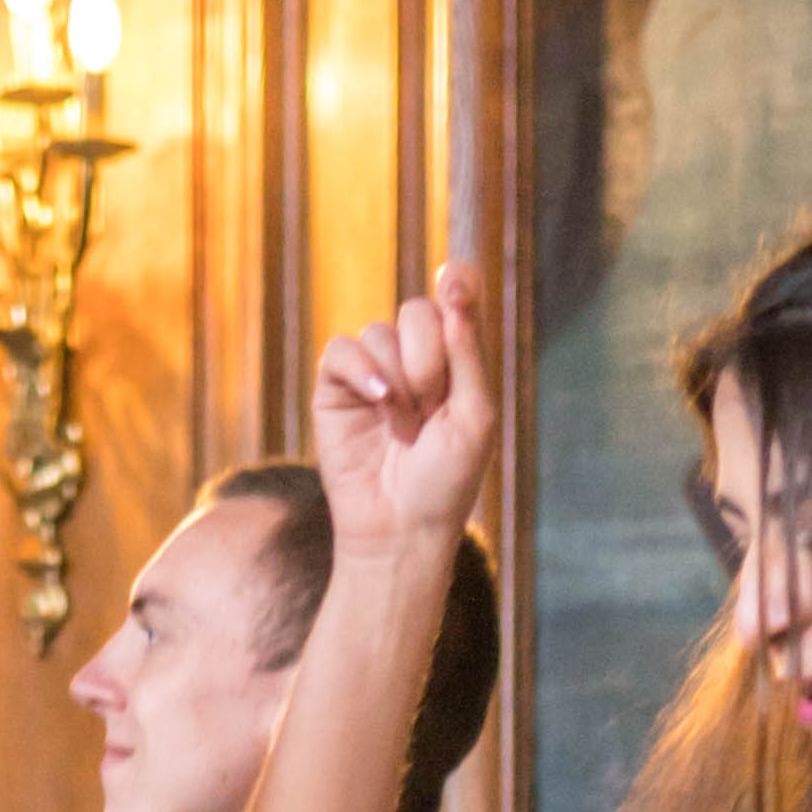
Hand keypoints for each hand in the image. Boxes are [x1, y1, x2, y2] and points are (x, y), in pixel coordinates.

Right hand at [313, 265, 496, 555]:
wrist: (400, 529)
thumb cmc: (446, 483)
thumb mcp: (475, 419)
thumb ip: (469, 354)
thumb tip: (451, 292)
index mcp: (455, 361)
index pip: (457, 297)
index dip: (457, 281)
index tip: (454, 285)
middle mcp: (415, 358)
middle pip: (418, 311)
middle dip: (428, 359)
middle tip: (431, 408)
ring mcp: (374, 370)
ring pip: (380, 331)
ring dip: (398, 380)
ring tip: (404, 429)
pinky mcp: (336, 387)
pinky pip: (342, 349)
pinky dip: (361, 370)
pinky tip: (378, 401)